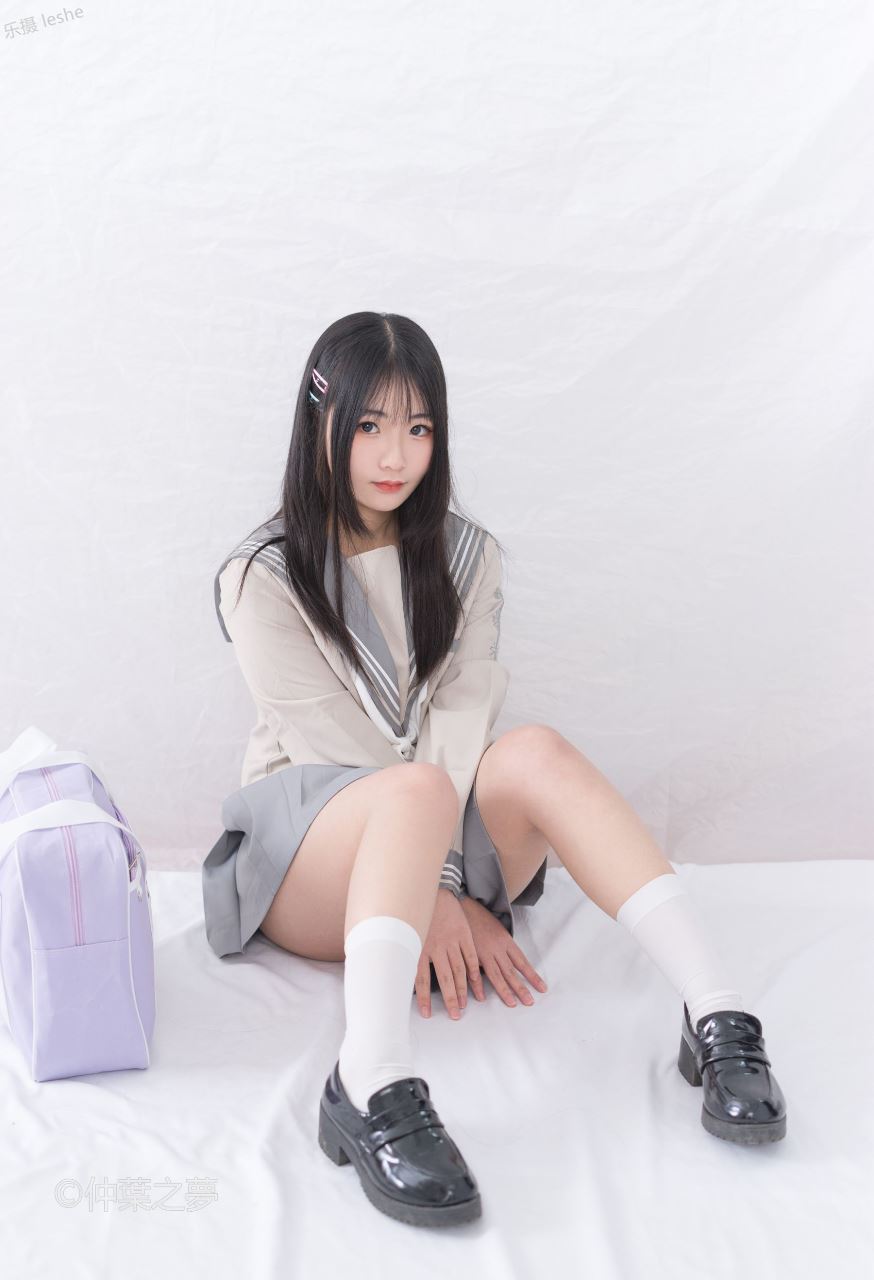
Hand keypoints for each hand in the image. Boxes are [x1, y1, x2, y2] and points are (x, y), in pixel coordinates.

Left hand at [415, 888, 483, 1019]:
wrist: (433, 891)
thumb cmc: (415, 914)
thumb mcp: (406, 934)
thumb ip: (404, 954)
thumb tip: (391, 974)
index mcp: (419, 947)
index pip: (421, 979)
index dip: (424, 998)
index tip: (428, 1014)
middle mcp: (436, 946)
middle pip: (445, 978)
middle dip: (450, 999)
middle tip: (455, 1015)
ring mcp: (452, 940)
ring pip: (459, 970)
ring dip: (463, 989)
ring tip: (464, 1004)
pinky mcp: (464, 934)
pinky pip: (471, 956)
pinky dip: (474, 970)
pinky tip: (475, 983)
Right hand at [460, 895, 547, 1007]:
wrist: (463, 906)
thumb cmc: (481, 919)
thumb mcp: (498, 930)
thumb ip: (505, 947)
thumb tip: (512, 962)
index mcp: (506, 941)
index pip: (523, 962)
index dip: (532, 976)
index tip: (542, 988)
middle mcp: (498, 948)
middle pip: (511, 972)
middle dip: (521, 988)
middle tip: (530, 1003)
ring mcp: (483, 952)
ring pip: (496, 975)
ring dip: (504, 991)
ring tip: (512, 1004)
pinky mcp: (469, 954)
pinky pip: (474, 973)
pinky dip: (478, 986)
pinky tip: (481, 998)